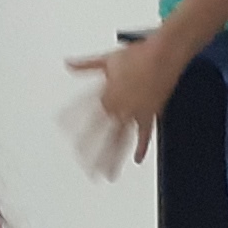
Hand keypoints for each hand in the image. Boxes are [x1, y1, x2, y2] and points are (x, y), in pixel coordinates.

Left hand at [62, 37, 184, 170]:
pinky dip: (142, 148)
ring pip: (121, 141)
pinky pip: (145, 135)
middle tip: (84, 166)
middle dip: (93, 152)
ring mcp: (136, 114)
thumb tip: (69, 63)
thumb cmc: (137, 54)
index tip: (64, 132)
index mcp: (108, 95)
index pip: (86, 113)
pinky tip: (136, 159)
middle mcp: (120, 108)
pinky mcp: (151, 115)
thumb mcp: (107, 59)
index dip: (73, 123)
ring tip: (106, 173)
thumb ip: (85, 65)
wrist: (164, 53)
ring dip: (113, 158)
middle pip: (103, 136)